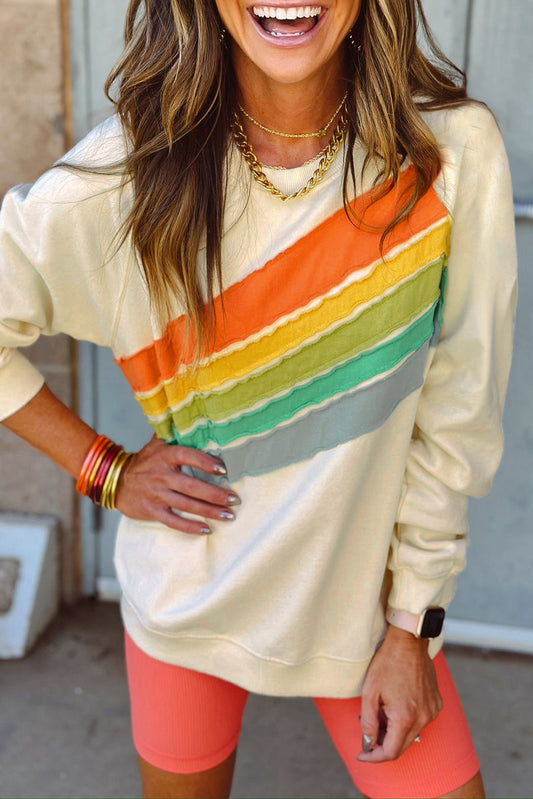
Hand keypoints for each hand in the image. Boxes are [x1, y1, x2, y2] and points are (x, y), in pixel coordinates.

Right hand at [115, 436, 240, 535]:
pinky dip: (190, 527)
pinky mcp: (152, 511)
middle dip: (215, 494)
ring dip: (210, 512)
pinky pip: (174, 521)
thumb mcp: (156, 442)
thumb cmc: (144, 461)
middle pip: (192, 486)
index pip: (188, 456)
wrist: (116, 481)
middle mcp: (161, 475)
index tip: (223, 469)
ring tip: (229, 515)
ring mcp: (156, 494)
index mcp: (165, 456)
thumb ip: (174, 431)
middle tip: (235, 499)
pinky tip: (207, 529)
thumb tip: (192, 414)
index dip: (205, 463)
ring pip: (187, 505)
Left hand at [357, 625, 442, 762]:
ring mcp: (432, 710)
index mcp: (406, 717)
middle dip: (383, 744)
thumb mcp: (370, 692)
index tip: (362, 754)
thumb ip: (368, 722)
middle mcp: (423, 718)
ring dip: (395, 731)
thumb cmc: (387, 663)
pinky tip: (395, 704)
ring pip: (411, 734)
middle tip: (368, 732)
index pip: (391, 752)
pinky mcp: (436, 703)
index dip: (374, 757)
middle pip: (402, 746)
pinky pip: (420, 721)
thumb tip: (368, 744)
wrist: (409, 641)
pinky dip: (406, 720)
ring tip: (381, 711)